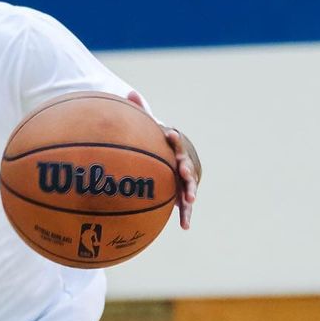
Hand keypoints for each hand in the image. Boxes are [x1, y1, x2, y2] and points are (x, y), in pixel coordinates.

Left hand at [127, 91, 199, 230]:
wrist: (174, 160)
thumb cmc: (158, 145)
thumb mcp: (149, 130)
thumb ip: (141, 113)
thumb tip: (129, 93)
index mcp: (176, 147)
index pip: (176, 140)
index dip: (174, 138)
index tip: (170, 135)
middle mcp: (185, 162)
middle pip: (188, 164)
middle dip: (187, 167)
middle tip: (184, 171)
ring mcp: (188, 179)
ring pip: (190, 187)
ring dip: (190, 193)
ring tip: (189, 200)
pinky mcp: (186, 194)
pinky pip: (186, 207)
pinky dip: (186, 215)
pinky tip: (185, 227)